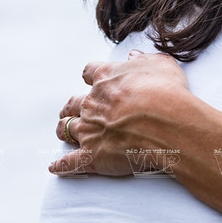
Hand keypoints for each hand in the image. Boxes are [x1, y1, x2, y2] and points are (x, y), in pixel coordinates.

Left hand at [51, 50, 190, 175]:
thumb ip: (144, 60)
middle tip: (72, 108)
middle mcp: (93, 103)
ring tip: (63, 131)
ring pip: (67, 128)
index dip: (90, 76)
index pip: (91, 72)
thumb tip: (133, 56)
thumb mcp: (161, 65)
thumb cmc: (165, 92)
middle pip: (74, 102)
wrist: (164, 122)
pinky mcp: (91, 155)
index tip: (91, 78)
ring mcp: (89, 129)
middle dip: (72, 105)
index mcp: (107, 78)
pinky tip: (56, 167)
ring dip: (64, 130)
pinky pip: (70, 162)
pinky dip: (62, 165)